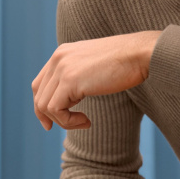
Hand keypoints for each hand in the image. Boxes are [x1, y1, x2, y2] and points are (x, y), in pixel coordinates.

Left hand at [31, 30, 161, 130]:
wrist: (140, 54)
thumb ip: (81, 74)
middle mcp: (58, 58)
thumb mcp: (96, 65)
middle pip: (39, 95)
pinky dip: (68, 122)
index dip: (42, 105)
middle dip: (49, 116)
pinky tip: (86, 121)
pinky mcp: (70, 81)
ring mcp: (62, 68)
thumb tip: (73, 95)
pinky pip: (56, 110)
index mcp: (63, 53)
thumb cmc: (127, 62)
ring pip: (44, 105)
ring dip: (63, 121)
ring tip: (84, 121)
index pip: (40, 83)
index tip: (52, 121)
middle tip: (70, 125)